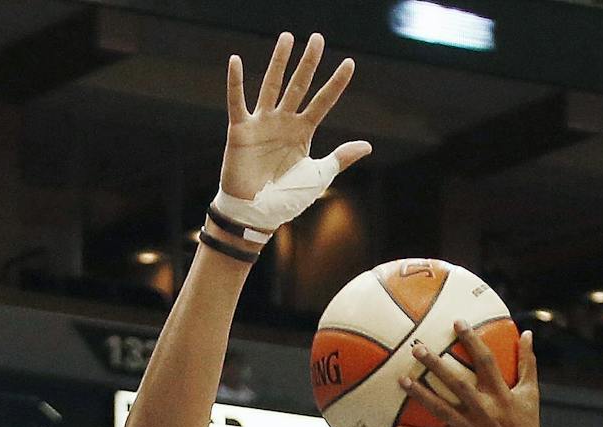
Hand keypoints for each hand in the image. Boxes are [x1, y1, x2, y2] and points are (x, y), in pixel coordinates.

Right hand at [219, 34, 369, 205]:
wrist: (257, 213)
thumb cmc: (287, 197)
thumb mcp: (319, 176)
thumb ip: (340, 158)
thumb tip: (367, 145)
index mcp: (303, 132)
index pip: (323, 102)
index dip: (336, 84)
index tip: (350, 63)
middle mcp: (284, 122)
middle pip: (299, 85)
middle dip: (309, 63)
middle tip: (318, 38)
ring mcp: (262, 123)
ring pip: (272, 86)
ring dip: (279, 62)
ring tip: (287, 38)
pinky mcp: (241, 130)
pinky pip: (237, 102)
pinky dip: (235, 83)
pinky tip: (236, 61)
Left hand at [397, 324, 548, 426]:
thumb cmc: (526, 425)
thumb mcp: (530, 394)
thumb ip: (527, 362)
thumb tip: (527, 332)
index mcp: (501, 394)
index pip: (486, 362)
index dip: (472, 341)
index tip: (457, 322)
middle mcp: (484, 409)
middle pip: (456, 383)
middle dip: (436, 365)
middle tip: (417, 349)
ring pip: (441, 409)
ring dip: (420, 394)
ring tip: (402, 379)